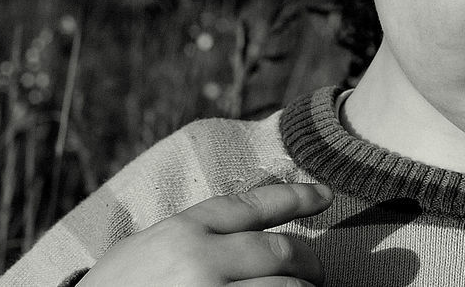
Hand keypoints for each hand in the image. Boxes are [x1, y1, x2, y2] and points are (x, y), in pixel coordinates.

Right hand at [78, 182, 332, 286]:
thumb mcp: (139, 250)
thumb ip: (186, 233)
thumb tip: (242, 225)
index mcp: (182, 232)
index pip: (254, 204)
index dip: (296, 196)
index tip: (325, 195)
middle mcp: (201, 262)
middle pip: (283, 251)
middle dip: (310, 260)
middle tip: (316, 269)